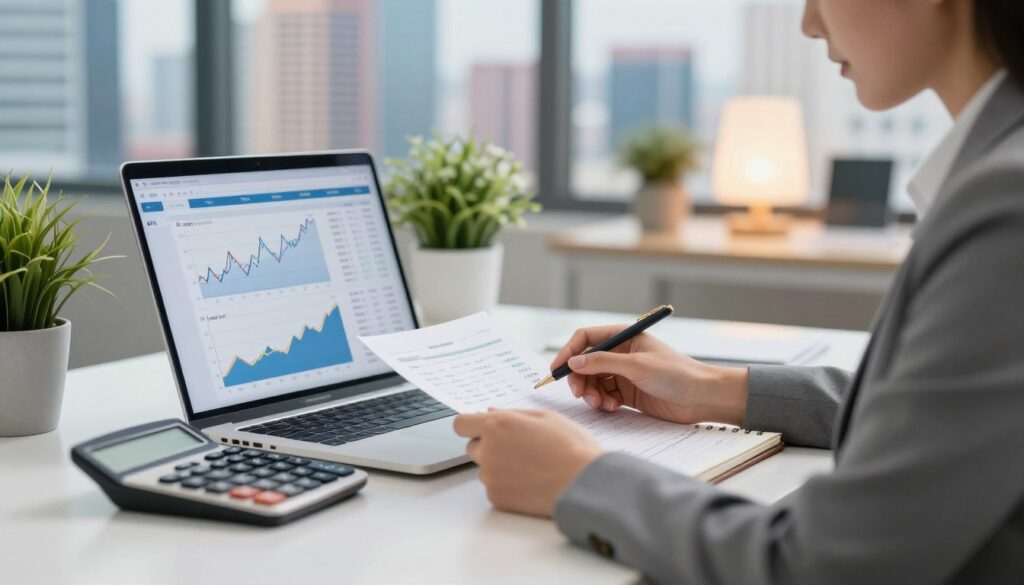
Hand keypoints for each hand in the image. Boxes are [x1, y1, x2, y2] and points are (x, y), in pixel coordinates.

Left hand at [453, 409, 601, 517]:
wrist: (584, 484)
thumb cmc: (571, 447)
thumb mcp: (546, 417)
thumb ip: (513, 413)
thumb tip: (490, 412)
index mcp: (497, 425)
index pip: (460, 424)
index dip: (471, 425)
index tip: (483, 428)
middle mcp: (488, 450)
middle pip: (473, 447)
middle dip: (489, 445)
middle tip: (519, 448)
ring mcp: (490, 476)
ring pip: (485, 468)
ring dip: (499, 466)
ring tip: (532, 466)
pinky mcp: (496, 497)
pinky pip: (495, 487)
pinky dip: (507, 485)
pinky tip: (531, 481)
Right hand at [551, 324, 748, 425]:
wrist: (702, 398)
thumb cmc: (676, 374)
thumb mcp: (637, 366)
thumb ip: (602, 363)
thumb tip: (573, 362)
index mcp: (624, 337)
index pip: (586, 338)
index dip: (568, 352)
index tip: (556, 369)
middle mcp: (621, 353)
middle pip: (586, 363)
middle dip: (579, 379)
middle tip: (579, 394)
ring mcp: (624, 374)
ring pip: (593, 382)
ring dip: (591, 393)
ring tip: (600, 404)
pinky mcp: (628, 393)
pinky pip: (604, 396)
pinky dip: (603, 402)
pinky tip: (612, 407)